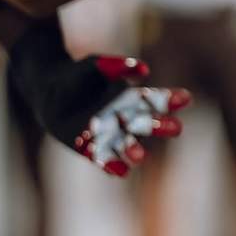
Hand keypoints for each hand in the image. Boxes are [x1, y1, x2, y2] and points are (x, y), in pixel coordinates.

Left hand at [72, 54, 190, 177]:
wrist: (48, 90)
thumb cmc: (76, 74)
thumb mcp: (96, 64)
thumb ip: (118, 66)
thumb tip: (144, 70)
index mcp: (128, 98)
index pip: (154, 100)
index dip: (170, 99)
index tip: (187, 98)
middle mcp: (122, 119)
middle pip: (145, 125)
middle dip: (160, 127)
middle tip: (178, 129)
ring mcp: (106, 134)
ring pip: (125, 144)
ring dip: (134, 150)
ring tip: (141, 156)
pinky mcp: (88, 147)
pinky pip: (102, 158)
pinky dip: (112, 165)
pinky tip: (121, 172)